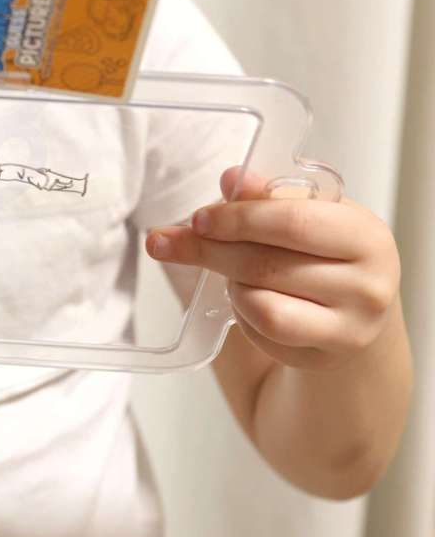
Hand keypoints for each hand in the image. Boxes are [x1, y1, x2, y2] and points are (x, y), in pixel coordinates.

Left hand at [145, 166, 400, 371]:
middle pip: (266, 264)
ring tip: (232, 272)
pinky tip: (248, 299)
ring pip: (261, 305)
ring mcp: (351, 329)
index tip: (197, 219)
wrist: (354, 308)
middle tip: (168, 242)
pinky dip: (243, 313)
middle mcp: (369, 286)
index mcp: (367, 236)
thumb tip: (232, 178)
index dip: (237, 219)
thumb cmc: (325, 252)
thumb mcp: (307, 214)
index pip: (293, 222)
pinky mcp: (325, 358)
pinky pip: (263, 334)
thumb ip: (268, 196)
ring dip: (232, 284)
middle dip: (209, 251)